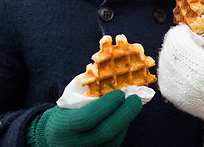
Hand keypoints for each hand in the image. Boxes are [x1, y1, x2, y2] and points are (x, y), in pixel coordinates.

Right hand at [27, 90, 141, 146]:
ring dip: (126, 120)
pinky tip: (125, 117)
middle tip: (135, 99)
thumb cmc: (64, 114)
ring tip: (132, 105)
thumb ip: (86, 94)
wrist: (54, 140)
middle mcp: (75, 143)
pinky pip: (114, 143)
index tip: (119, 93)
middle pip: (105, 132)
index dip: (106, 105)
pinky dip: (122, 129)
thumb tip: (111, 76)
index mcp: (63, 126)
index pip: (87, 118)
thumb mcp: (67, 103)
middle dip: (125, 113)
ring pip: (113, 139)